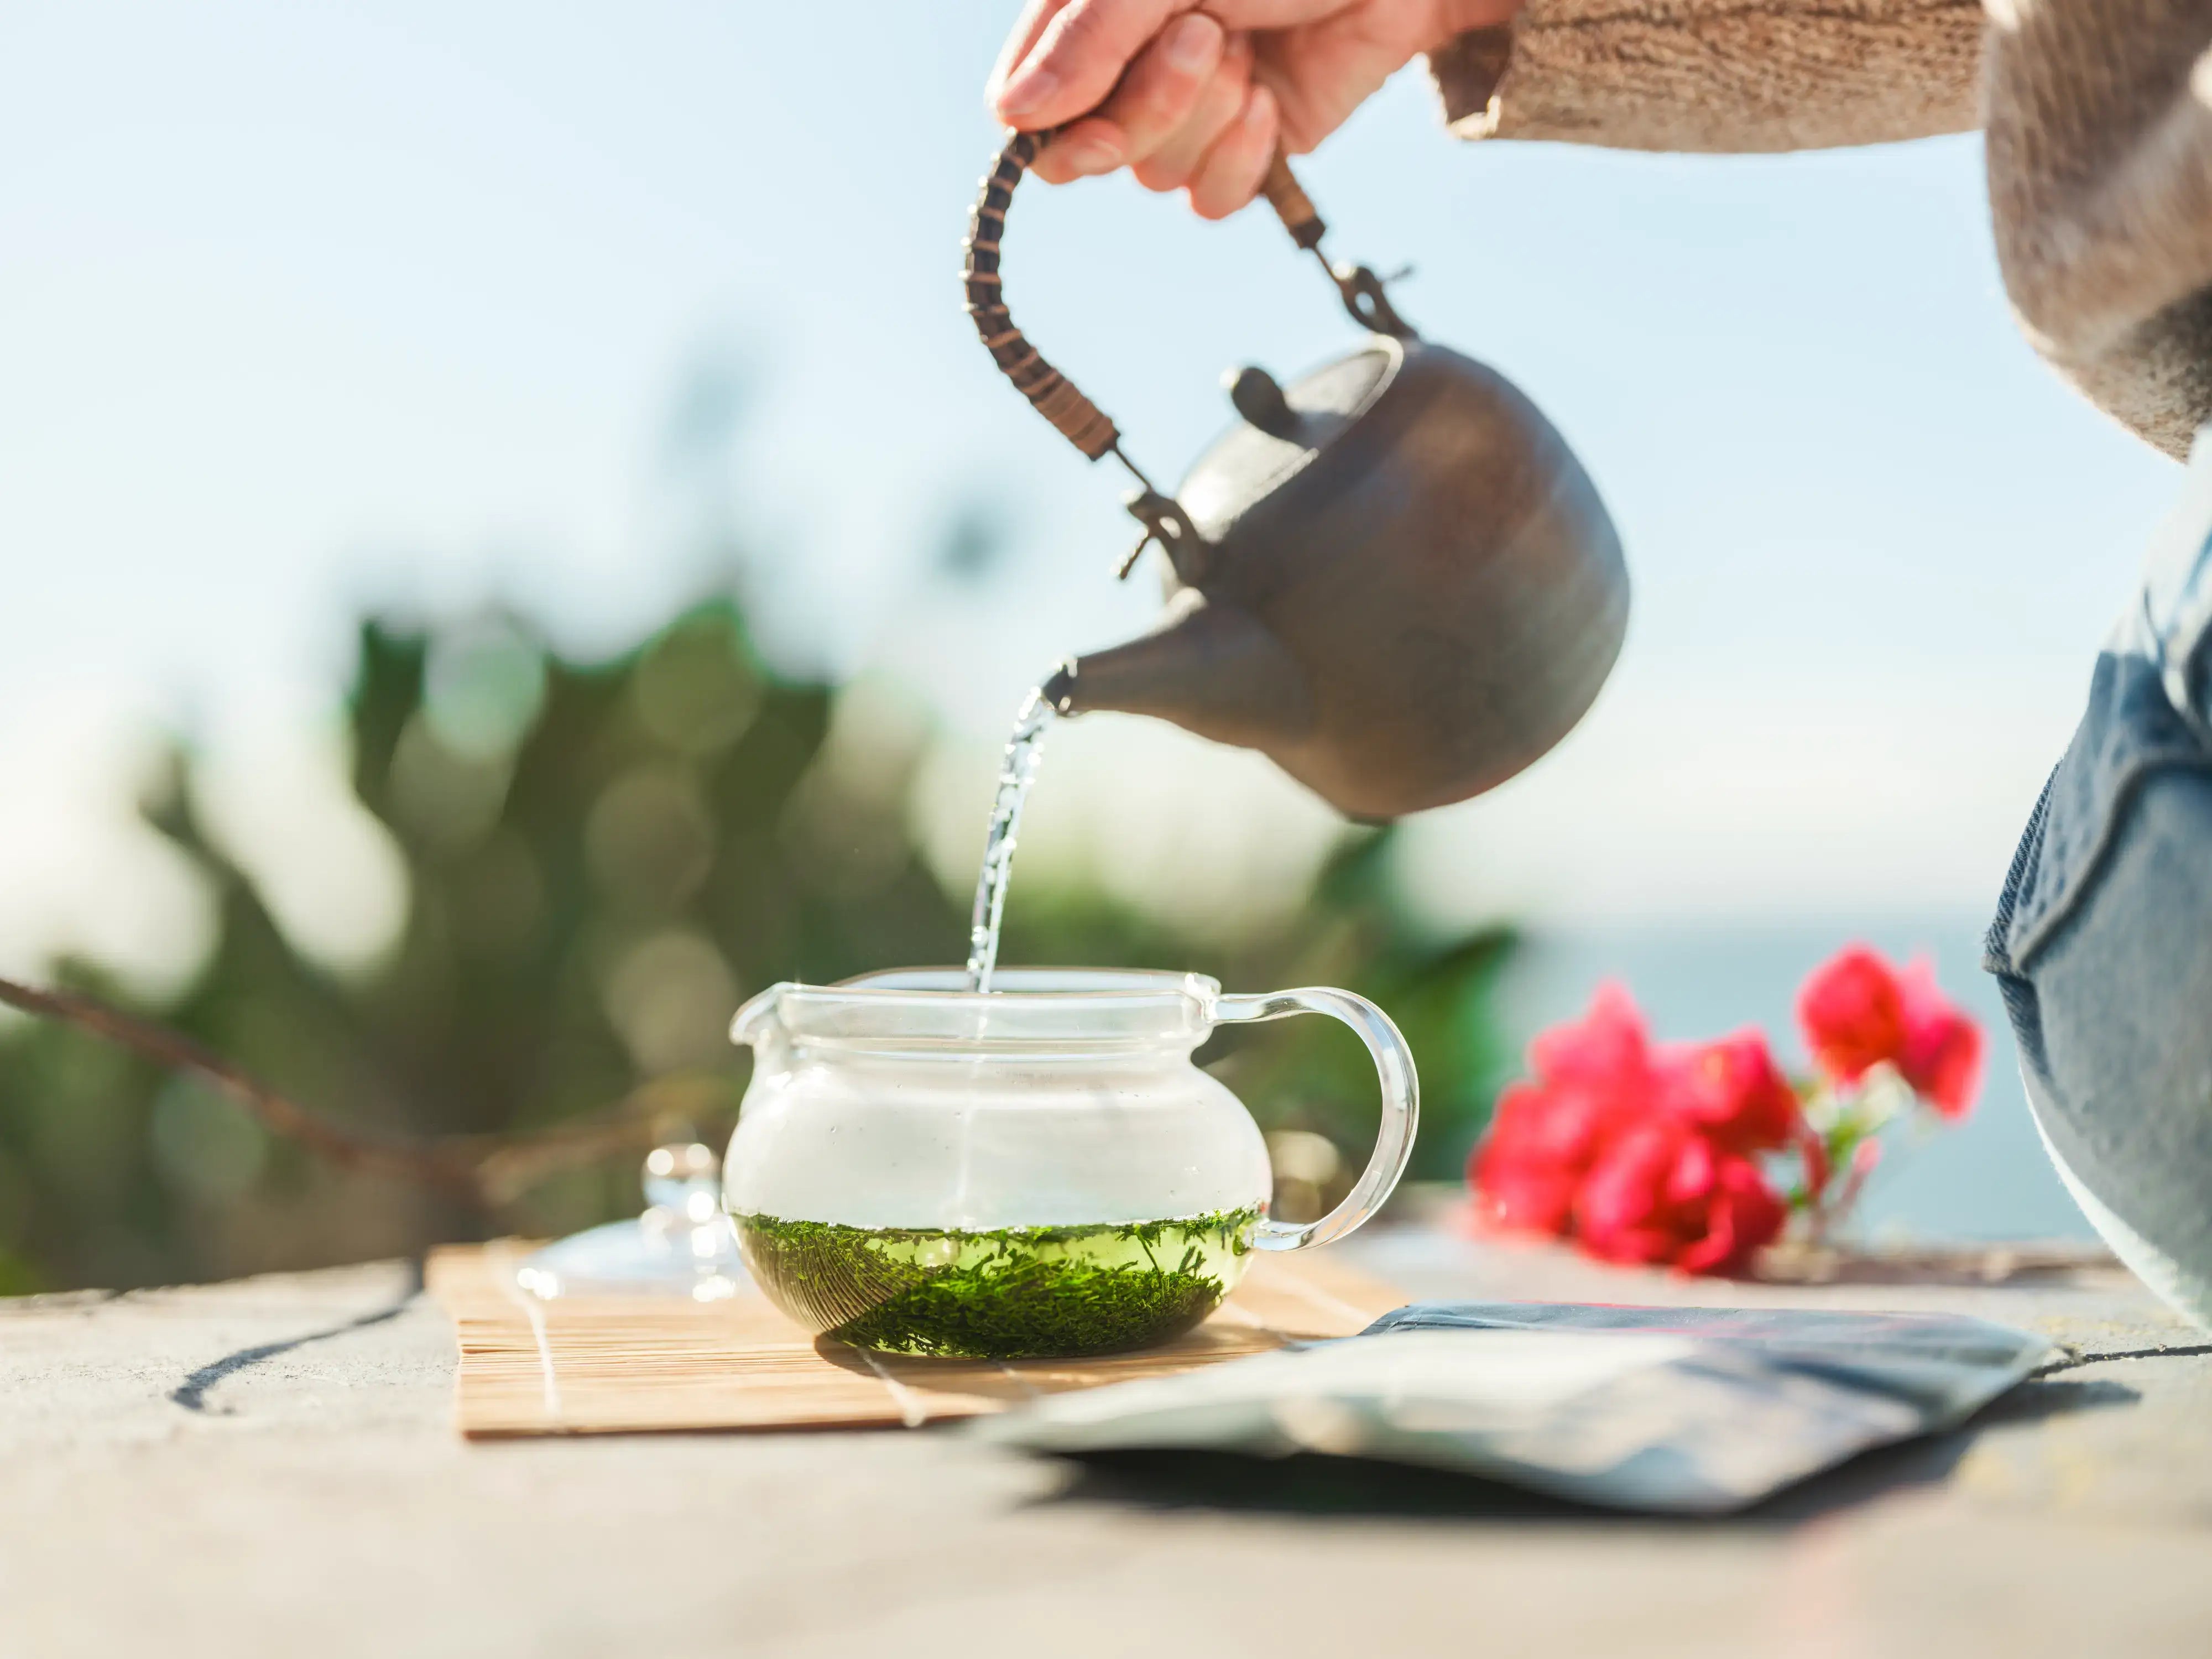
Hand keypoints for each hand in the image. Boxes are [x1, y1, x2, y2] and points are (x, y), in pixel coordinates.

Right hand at [987, 1, 1519, 218]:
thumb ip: (1087, 38)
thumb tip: (1009, 116)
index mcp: (1094, 13)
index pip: (1026, 96)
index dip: (1052, 118)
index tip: (1092, 105)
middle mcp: (1129, 65)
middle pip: (1089, 149)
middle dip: (1155, 103)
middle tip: (1211, 38)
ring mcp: (1186, 111)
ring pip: (1152, 175)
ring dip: (1209, 119)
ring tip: (1251, 53)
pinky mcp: (1241, 149)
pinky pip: (1208, 201)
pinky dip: (1242, 160)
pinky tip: (1271, 104)